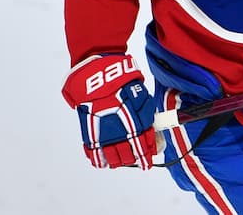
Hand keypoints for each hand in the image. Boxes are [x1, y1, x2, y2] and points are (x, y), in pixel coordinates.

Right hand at [61, 54, 157, 168]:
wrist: (99, 79)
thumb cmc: (123, 86)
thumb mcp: (142, 99)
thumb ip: (146, 116)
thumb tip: (153, 129)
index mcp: (137, 126)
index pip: (144, 148)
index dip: (146, 157)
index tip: (148, 162)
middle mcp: (121, 135)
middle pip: (129, 156)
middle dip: (133, 159)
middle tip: (135, 159)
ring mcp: (105, 136)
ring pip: (113, 159)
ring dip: (118, 161)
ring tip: (120, 161)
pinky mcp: (90, 134)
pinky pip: (94, 153)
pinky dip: (98, 159)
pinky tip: (102, 161)